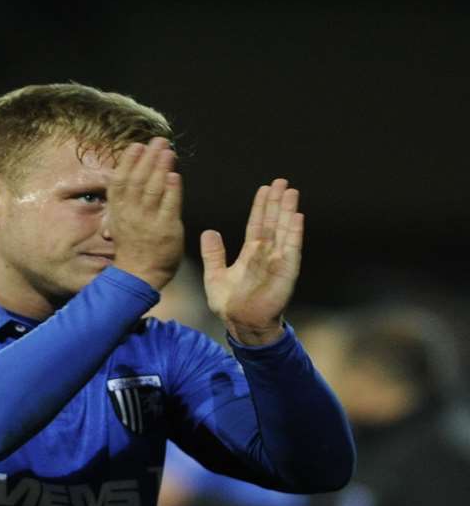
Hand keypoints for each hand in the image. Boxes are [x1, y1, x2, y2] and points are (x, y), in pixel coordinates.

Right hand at [107, 138, 184, 289]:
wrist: (139, 275)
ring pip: (153, 190)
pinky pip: (168, 207)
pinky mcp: (165, 230)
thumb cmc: (132, 247)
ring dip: (160, 168)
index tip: (136, 146)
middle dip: (148, 158)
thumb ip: (124, 202)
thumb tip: (126, 179)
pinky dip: (171, 191)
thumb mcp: (118, 223)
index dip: (128, 162)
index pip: (120, 182)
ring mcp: (147, 222)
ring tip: (168, 152)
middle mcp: (131, 214)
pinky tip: (175, 176)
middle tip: (158, 141)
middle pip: (138, 180)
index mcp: (118, 212)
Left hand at [203, 179, 303, 345]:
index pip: (256, 224)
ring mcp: (277, 260)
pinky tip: (297, 216)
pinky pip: (291, 248)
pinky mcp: (286, 270)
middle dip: (276, 202)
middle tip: (281, 181)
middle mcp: (265, 253)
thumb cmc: (229, 304)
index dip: (260, 207)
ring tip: (291, 191)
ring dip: (288, 211)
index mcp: (250, 253)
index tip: (263, 189)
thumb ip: (213, 254)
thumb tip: (209, 231)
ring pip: (284, 230)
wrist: (241, 323)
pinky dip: (294, 232)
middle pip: (273, 221)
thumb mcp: (215, 275)